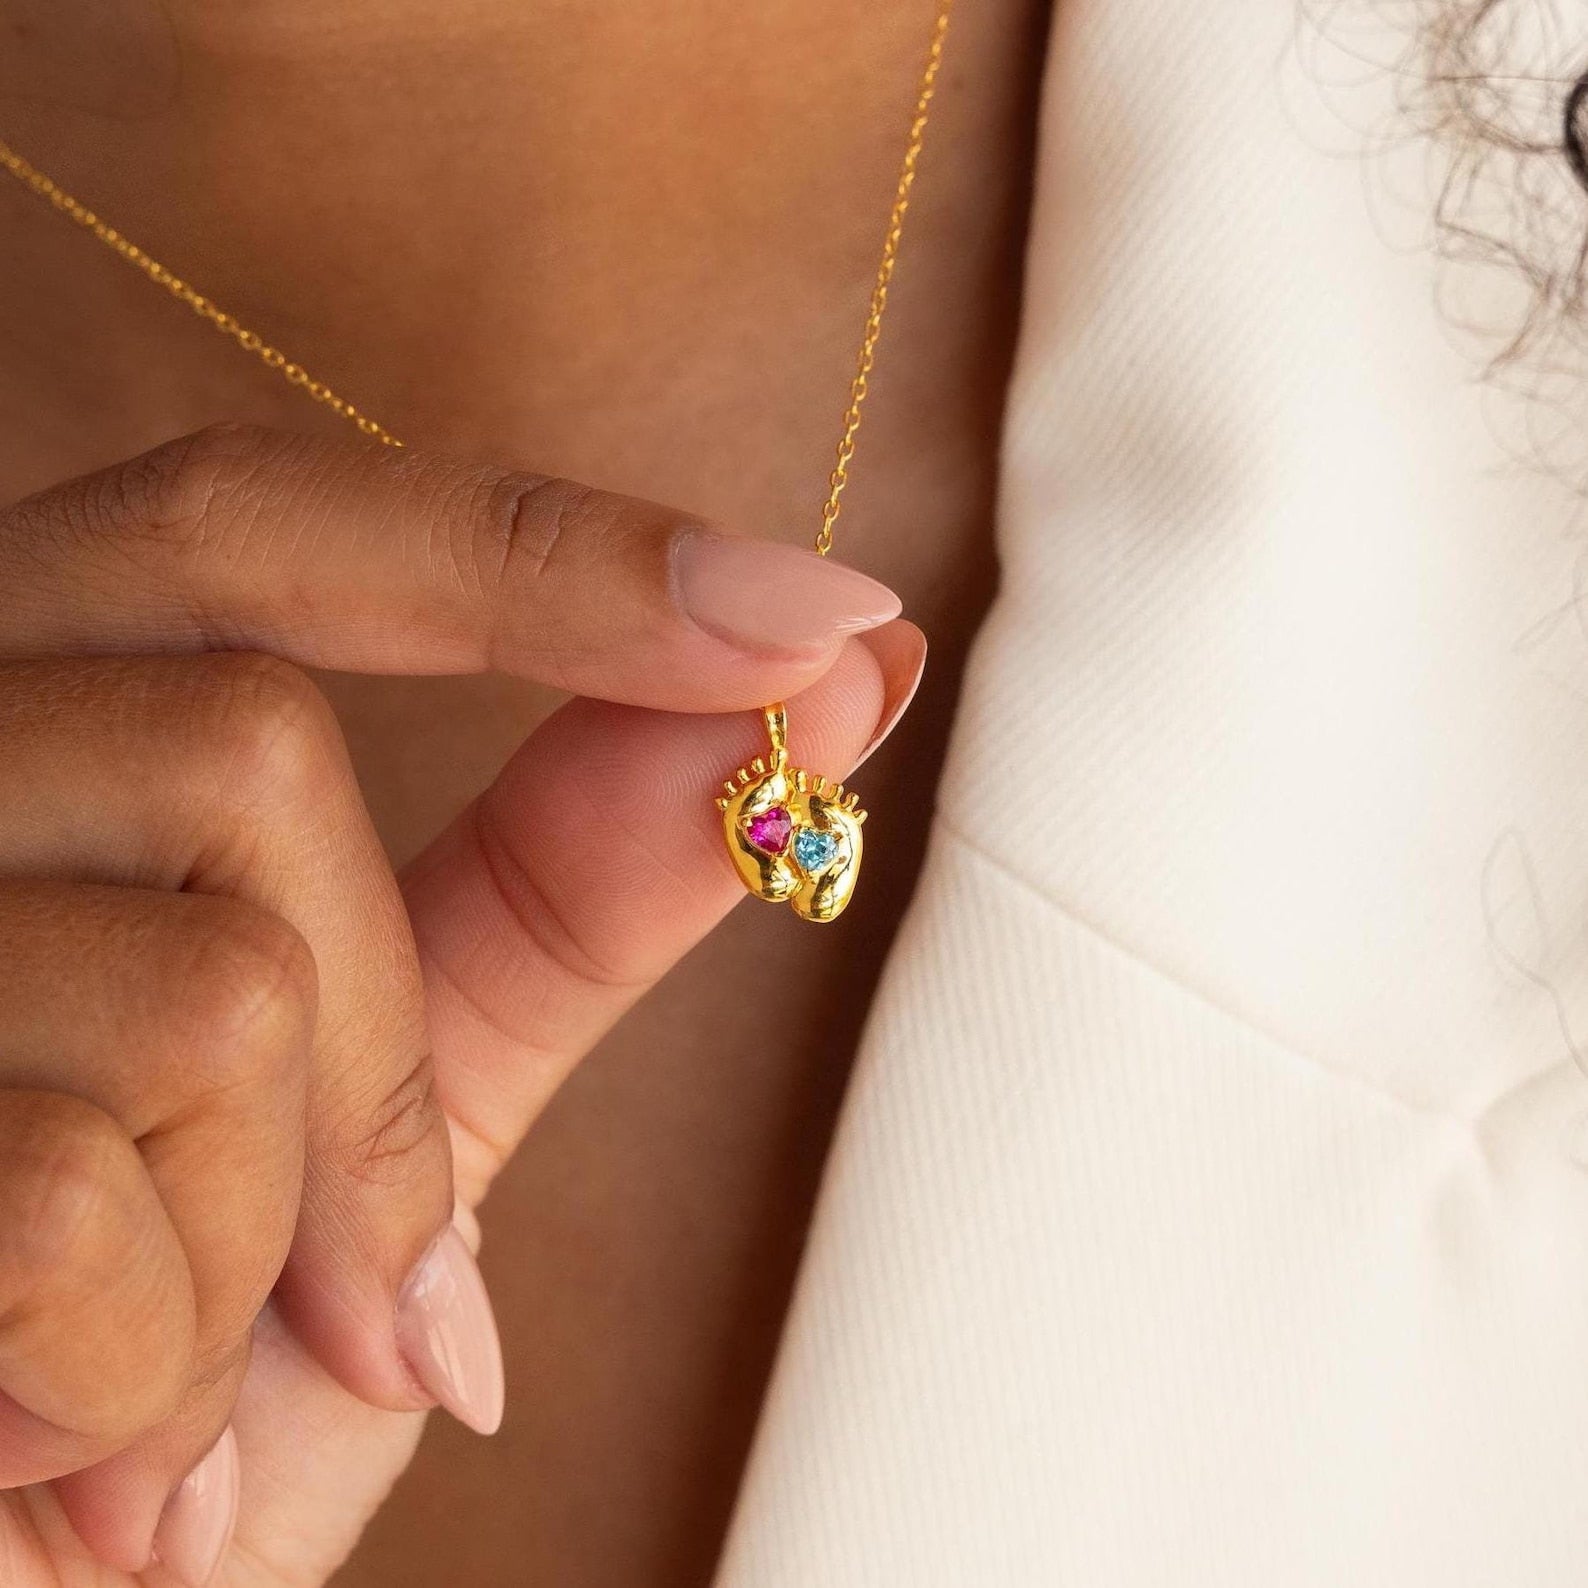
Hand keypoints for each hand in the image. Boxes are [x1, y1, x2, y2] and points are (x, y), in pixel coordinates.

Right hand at [0, 424, 922, 1584]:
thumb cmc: (189, 1378)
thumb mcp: (395, 1107)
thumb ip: (566, 886)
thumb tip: (821, 690)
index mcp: (25, 747)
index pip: (265, 533)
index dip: (550, 555)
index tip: (825, 618)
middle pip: (243, 751)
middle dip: (383, 1050)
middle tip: (379, 1290)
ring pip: (213, 995)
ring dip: (279, 1252)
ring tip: (183, 1384)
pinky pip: (70, 1198)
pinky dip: (152, 1380)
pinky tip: (62, 1453)